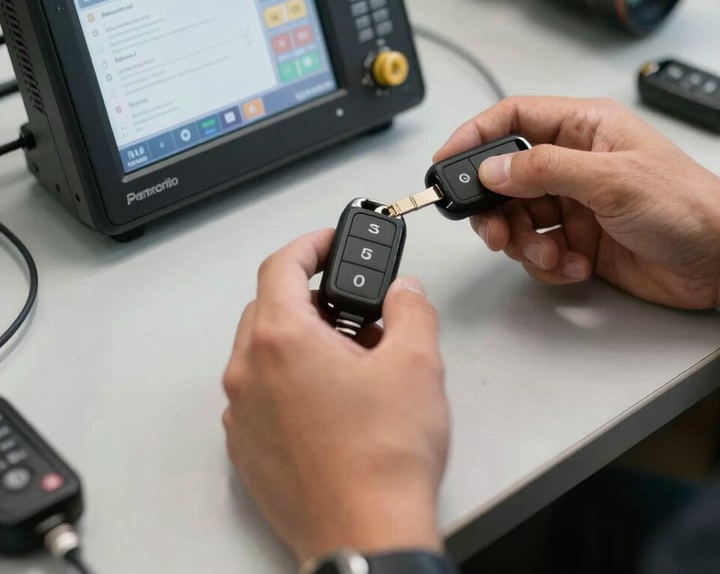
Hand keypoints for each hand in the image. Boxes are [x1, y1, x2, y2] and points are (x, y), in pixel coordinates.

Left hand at [222, 230, 449, 562]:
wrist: (365, 536)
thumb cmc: (381, 462)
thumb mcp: (416, 364)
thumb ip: (410, 309)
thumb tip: (405, 292)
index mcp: (282, 340)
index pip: (281, 265)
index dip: (310, 244)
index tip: (329, 242)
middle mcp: (249, 372)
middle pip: (269, 305)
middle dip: (312, 295)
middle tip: (352, 305)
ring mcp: (243, 412)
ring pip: (263, 349)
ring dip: (302, 337)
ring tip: (351, 355)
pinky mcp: (247, 445)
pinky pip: (260, 389)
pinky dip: (289, 376)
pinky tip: (332, 395)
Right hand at [435, 96, 719, 321]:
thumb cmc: (688, 205)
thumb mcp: (611, 180)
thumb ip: (544, 170)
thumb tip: (492, 167)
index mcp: (584, 128)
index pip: (513, 119)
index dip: (475, 136)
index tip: (447, 160)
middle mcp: (575, 163)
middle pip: (506, 176)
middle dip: (495, 207)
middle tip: (494, 230)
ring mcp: (575, 203)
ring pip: (518, 217)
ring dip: (524, 242)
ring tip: (548, 253)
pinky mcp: (578, 238)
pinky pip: (539, 248)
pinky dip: (547, 262)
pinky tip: (574, 264)